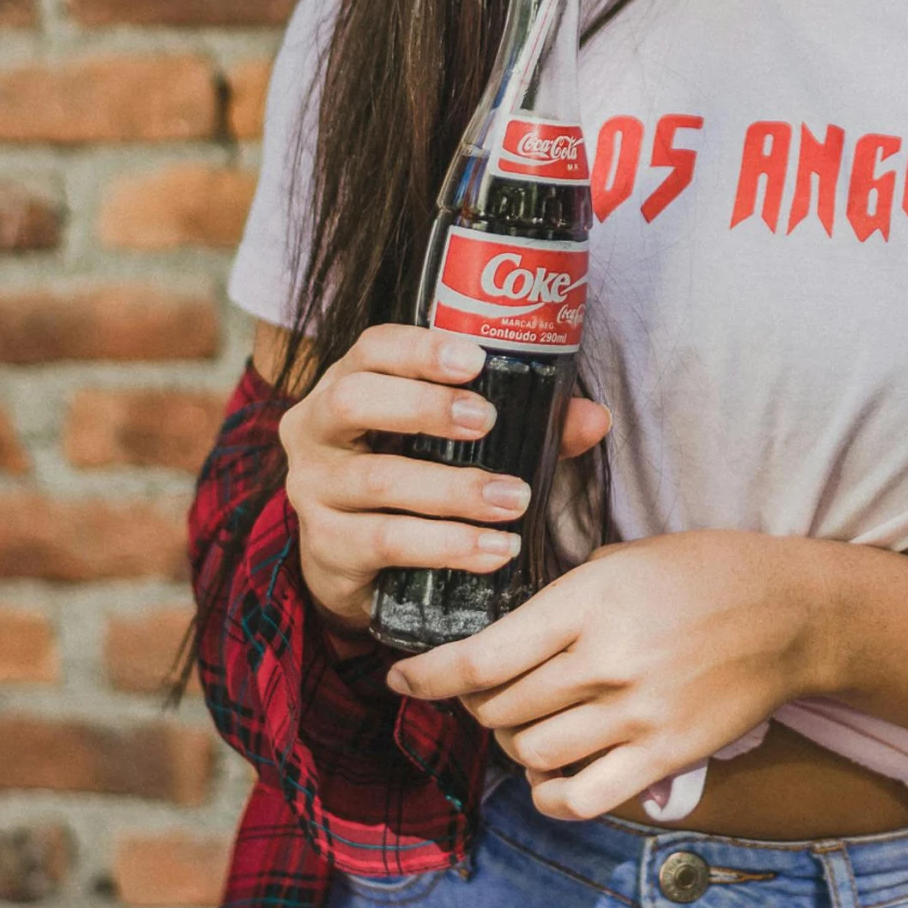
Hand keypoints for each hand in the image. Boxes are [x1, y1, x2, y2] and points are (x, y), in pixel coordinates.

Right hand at [275, 324, 611, 630]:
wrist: (349, 559)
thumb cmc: (411, 470)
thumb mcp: (453, 439)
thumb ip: (525, 423)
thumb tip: (595, 419)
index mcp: (349, 381)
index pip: (373, 348)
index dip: (421, 349)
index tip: (476, 360)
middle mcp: (317, 429)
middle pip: (354, 401)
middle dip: (425, 408)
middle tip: (489, 423)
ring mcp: (313, 490)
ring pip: (377, 480)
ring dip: (453, 491)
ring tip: (513, 501)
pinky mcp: (325, 548)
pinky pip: (384, 543)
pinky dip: (445, 545)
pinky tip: (492, 549)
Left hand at [386, 529, 835, 818]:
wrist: (788, 611)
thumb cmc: (705, 570)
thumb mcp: (626, 555)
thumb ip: (563, 592)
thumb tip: (501, 624)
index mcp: (589, 601)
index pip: (483, 656)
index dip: (429, 675)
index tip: (400, 677)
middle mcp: (606, 662)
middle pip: (500, 709)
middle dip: (475, 705)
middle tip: (482, 693)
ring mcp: (636, 714)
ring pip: (532, 753)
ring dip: (513, 743)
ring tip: (524, 724)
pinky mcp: (664, 756)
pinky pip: (581, 799)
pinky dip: (550, 794)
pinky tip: (550, 774)